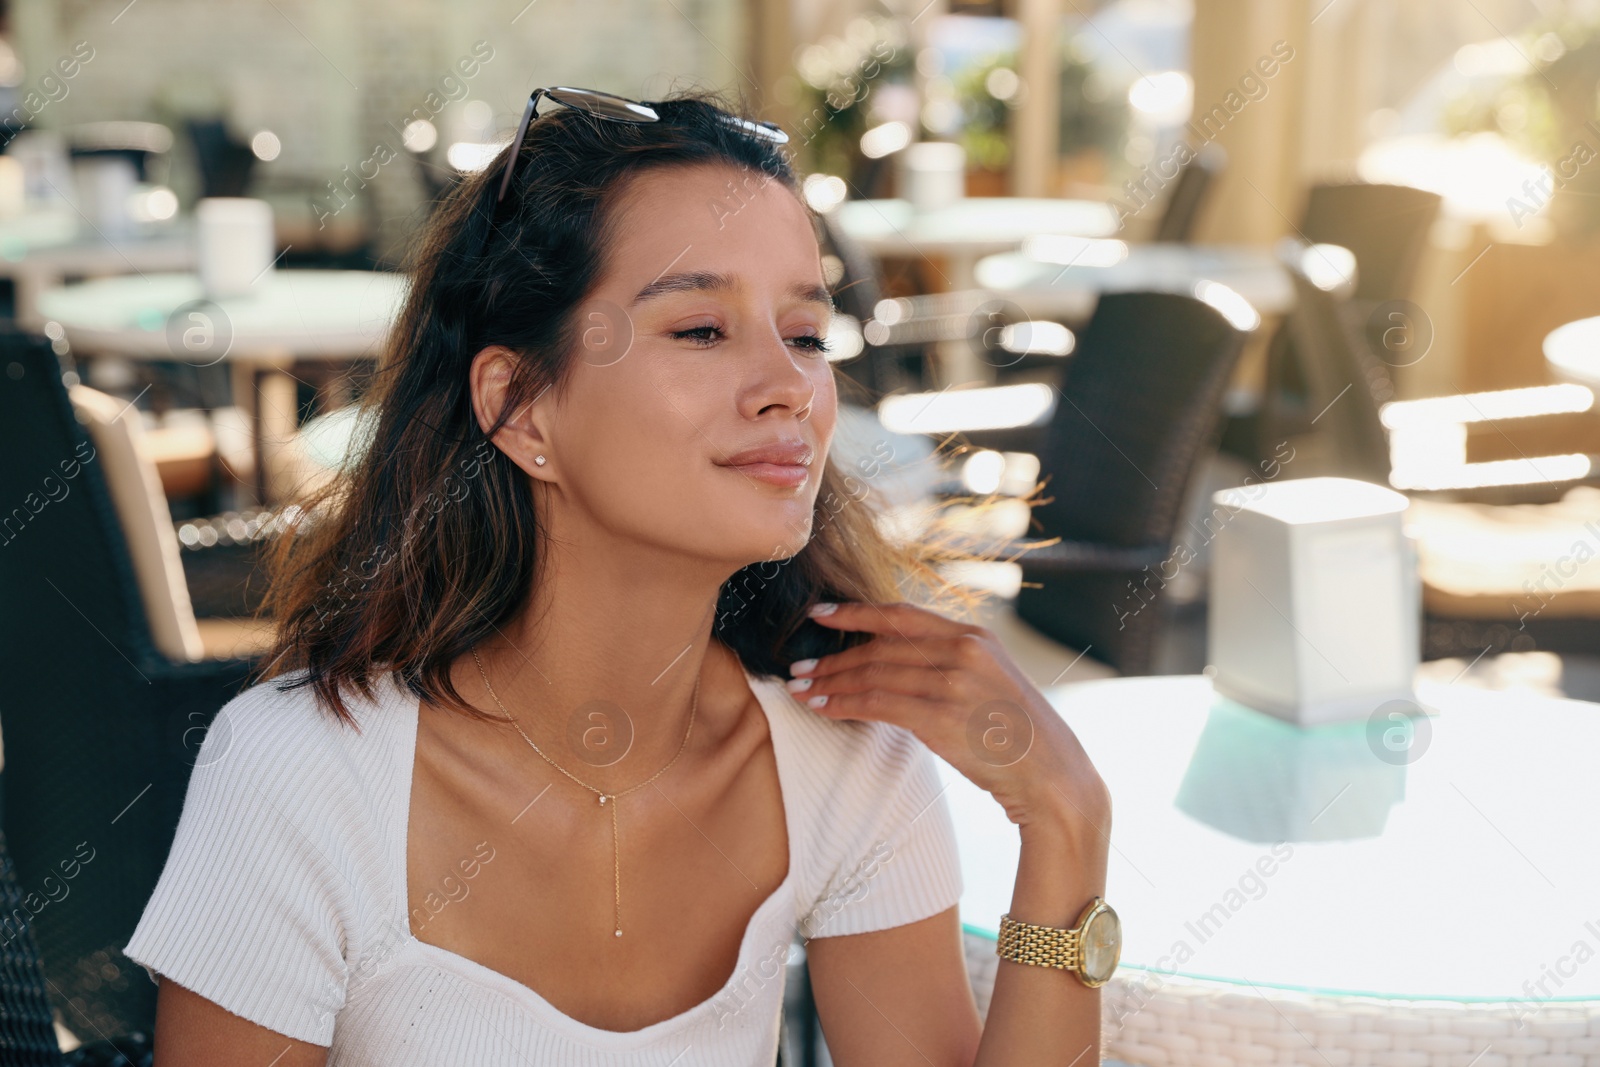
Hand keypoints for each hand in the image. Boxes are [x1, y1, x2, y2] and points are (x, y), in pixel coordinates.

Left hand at [788, 600, 1111, 842]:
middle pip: (880, 648)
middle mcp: (965, 651)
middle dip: (832, 658)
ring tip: (800, 690)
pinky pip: (878, 705)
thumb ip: (951, 665)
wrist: (1053, 778)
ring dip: (829, 683)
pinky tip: (821, 708)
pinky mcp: (943, 718)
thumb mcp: (991, 682)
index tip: (818, 615)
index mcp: (975, 637)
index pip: (901, 615)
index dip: (854, 612)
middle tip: (798, 666)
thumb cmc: (1018, 737)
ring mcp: (955, 684)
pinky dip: (843, 705)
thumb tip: (895, 663)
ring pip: (873, 675)